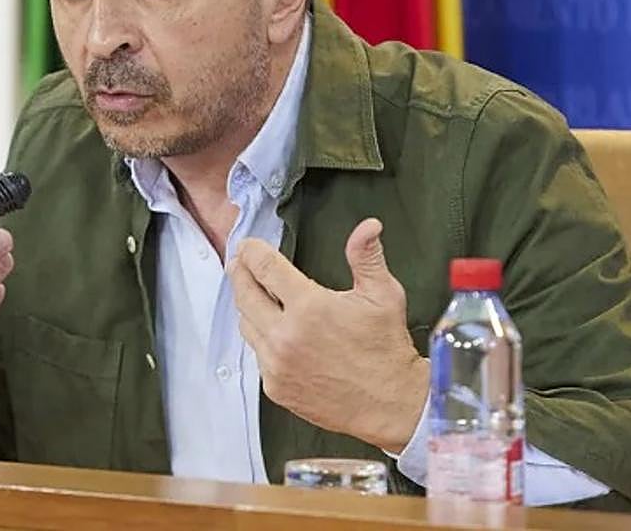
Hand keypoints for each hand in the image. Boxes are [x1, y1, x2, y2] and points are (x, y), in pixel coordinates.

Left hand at [227, 218, 427, 452]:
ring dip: (249, 306)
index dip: (252, 251)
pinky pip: (257, 354)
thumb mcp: (383, 296)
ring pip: (246, 324)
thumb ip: (366, 257)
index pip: (264, 267)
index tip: (248, 245)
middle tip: (239, 263)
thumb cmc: (387, 348)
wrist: (391, 405)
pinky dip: (262, 339)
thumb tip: (368, 225)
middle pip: (244, 293)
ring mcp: (277, 363)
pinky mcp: (275, 386)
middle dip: (240, 273)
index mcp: (309, 307)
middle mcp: (285, 335)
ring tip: (256, 294)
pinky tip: (274, 331)